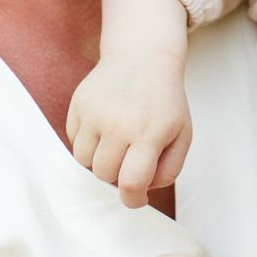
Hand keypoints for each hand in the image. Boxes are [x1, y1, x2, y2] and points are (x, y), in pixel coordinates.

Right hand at [67, 0, 193, 206]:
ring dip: (99, 160)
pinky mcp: (78, 104)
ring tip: (117, 142)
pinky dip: (87, 142)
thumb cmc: (164, 102)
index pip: (131, 182)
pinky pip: (74, 141)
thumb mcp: (182, 134)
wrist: (143, 57)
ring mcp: (94, 112)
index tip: (135, 198)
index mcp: (149, 133)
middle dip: (117, 174)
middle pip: (104, 174)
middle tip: (130, 158)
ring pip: (84, 161)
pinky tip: (104, 126)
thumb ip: (169, 170)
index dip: (131, 199)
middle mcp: (118, 123)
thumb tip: (140, 191)